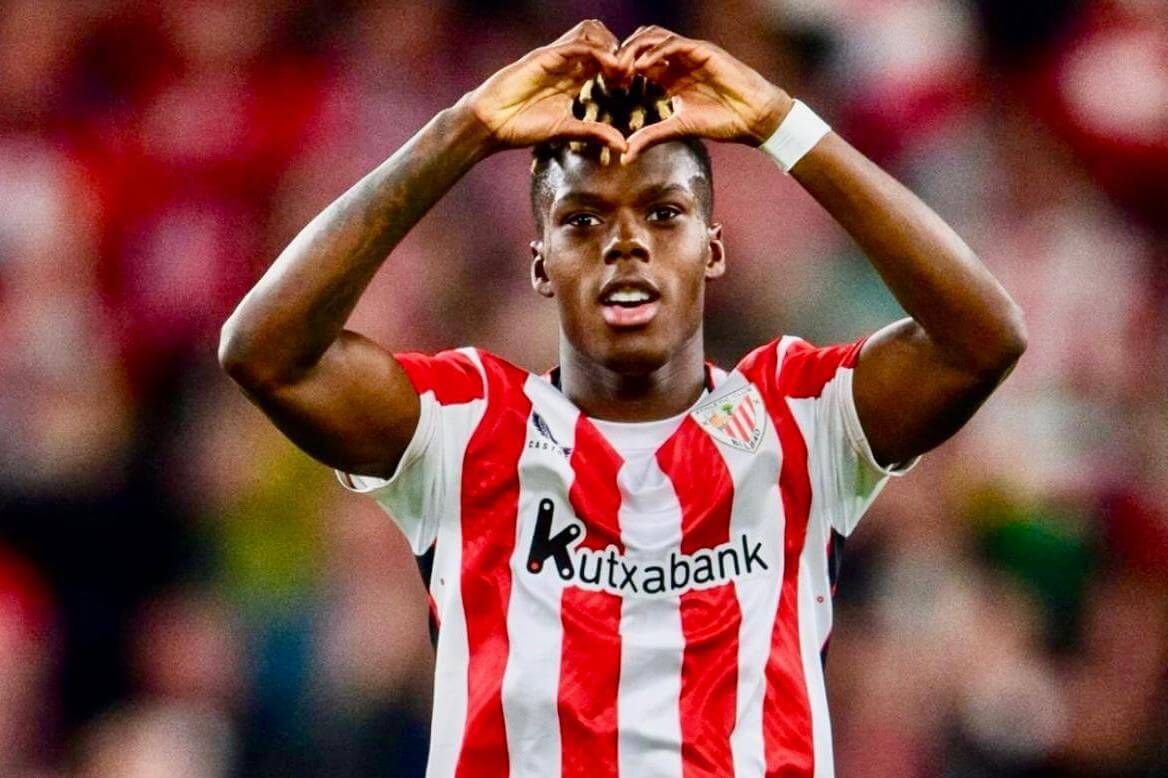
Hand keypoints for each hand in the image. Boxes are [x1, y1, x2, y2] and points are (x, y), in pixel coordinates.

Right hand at [464, 20, 628, 154]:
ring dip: (610, 46)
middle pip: (600, 37)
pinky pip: (576, 44)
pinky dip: (597, 51)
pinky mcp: (545, 56)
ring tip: (618, 69)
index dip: (620, 66)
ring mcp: (555, 57)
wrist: (491, 123)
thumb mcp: (565, 131)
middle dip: (619, 51)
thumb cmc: (522, 127)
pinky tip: (608, 67)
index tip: (629, 83)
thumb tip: (624, 147)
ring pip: (590, 32)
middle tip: (627, 73)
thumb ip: (594, 134)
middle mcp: (566, 63)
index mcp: (572, 78)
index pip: (604, 58)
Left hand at [616, 26, 794, 163]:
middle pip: (640, 44)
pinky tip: (643, 66)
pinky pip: (673, 44)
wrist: (753, 117)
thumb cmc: (722, 121)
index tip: (607, 83)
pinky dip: (655, 52)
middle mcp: (677, 60)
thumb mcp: (679, 129)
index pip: (637, 62)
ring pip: (654, 37)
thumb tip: (625, 156)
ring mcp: (689, 53)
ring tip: (623, 67)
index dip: (620, 69)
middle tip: (610, 73)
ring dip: (635, 49)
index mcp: (670, 75)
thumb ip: (651, 136)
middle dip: (622, 54)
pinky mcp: (702, 51)